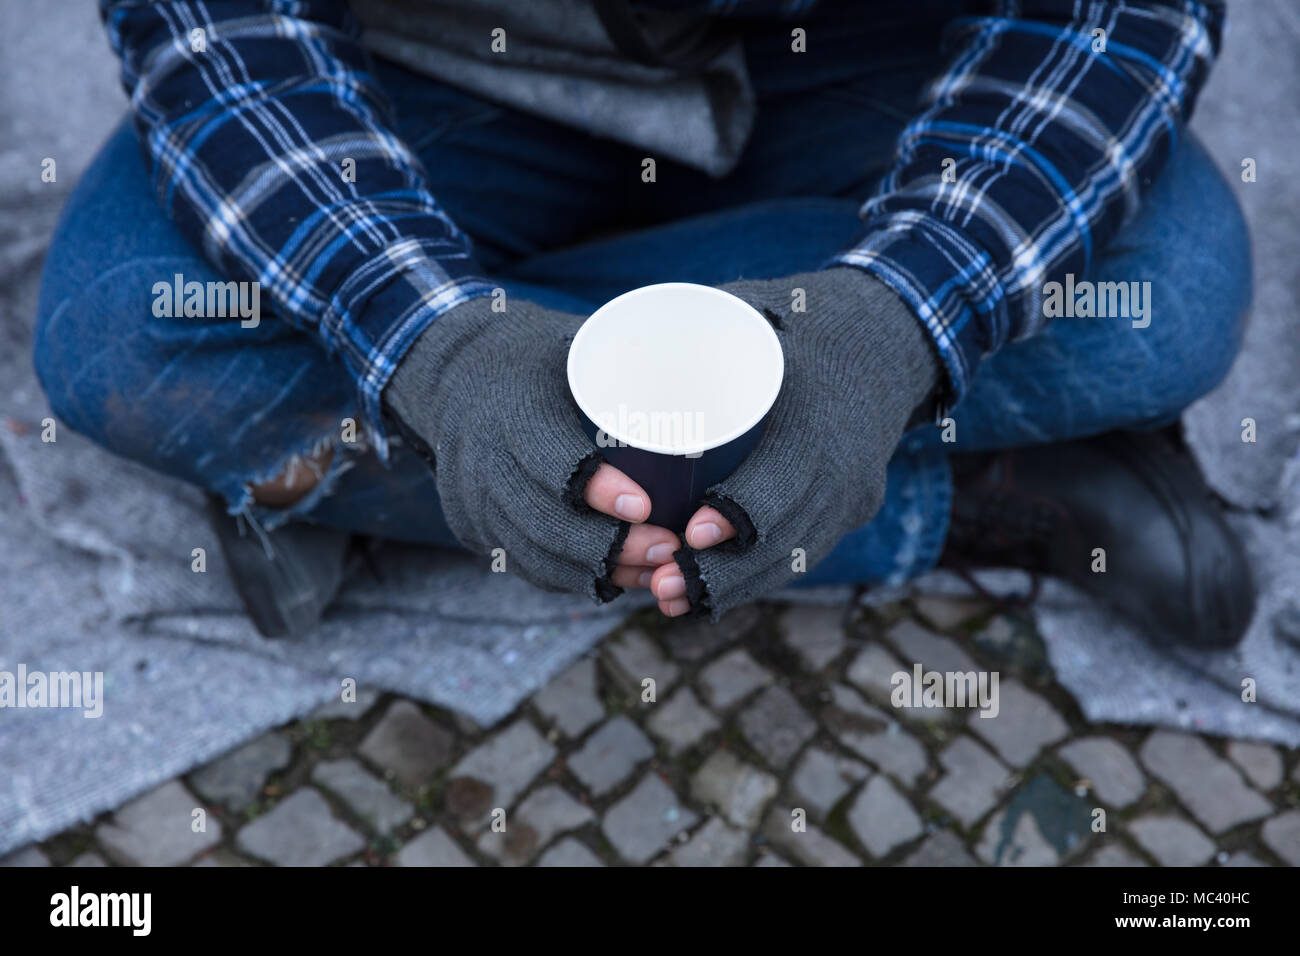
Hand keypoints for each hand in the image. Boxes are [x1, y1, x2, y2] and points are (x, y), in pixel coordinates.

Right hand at [384, 295, 677, 599]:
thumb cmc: (531, 357)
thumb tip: (708, 381)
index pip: (551, 462)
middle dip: (614, 546)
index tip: (646, 505)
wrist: (450, 375)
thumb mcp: (572, 348)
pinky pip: (527, 566)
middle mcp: (482, 463)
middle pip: (547, 524)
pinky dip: (576, 578)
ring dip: (602, 572)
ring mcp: (473, 503)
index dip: (598, 491)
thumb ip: (626, 371)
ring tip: (658, 570)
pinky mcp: (474, 529)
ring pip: (539, 557)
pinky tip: (620, 577)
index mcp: (509, 409)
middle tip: (670, 548)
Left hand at [647, 268, 940, 617]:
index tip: (688, 534)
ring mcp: (854, 494)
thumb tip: (602, 350)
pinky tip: (709, 597)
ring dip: (732, 588)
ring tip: (667, 600)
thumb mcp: (753, 314)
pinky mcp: (853, 509)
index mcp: (818, 416)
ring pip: (793, 560)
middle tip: (659, 586)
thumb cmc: (803, 321)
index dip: (736, 516)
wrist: (889, 337)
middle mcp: (845, 465)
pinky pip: (805, 555)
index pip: (782, 482)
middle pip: (784, 541)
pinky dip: (757, 578)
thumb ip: (689, 336)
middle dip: (721, 574)